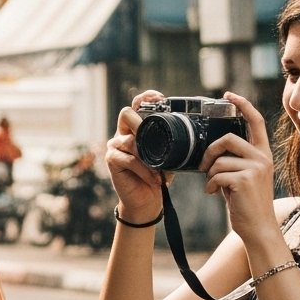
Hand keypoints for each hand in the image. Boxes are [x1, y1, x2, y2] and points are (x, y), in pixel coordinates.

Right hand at [105, 91, 168, 224]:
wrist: (146, 201)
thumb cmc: (157, 177)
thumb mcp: (169, 158)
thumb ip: (171, 146)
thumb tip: (187, 138)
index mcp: (137, 129)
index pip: (136, 106)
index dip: (145, 97)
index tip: (159, 98)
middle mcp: (123, 134)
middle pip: (126, 114)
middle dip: (141, 123)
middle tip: (155, 139)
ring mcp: (116, 146)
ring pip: (130, 140)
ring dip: (148, 156)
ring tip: (160, 170)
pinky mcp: (112, 160)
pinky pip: (129, 159)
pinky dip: (144, 170)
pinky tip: (154, 178)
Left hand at [200, 92, 281, 255]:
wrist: (258, 229)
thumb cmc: (247, 204)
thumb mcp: (244, 177)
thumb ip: (235, 161)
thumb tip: (212, 150)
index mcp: (263, 154)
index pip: (256, 122)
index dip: (243, 105)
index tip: (229, 95)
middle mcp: (262, 158)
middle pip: (228, 138)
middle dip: (210, 151)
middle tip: (204, 167)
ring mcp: (255, 168)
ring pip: (219, 160)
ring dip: (210, 174)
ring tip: (214, 187)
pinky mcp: (245, 180)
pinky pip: (217, 174)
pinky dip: (211, 185)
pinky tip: (216, 194)